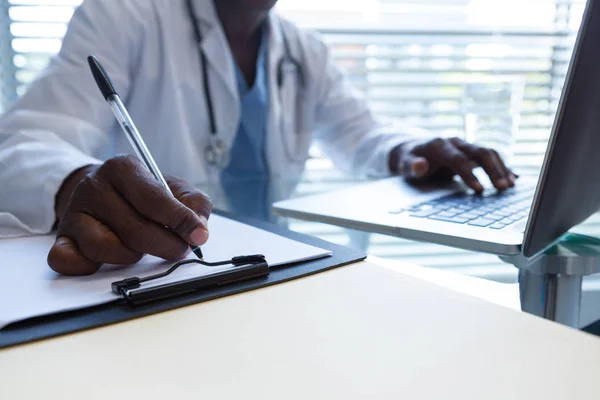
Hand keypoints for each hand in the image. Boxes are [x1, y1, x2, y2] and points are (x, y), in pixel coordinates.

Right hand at [48, 154, 211, 275]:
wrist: (103, 190)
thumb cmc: (144, 193)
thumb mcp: (173, 188)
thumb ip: (194, 203)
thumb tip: (200, 228)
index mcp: (123, 168)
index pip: (154, 199)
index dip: (180, 221)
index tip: (198, 236)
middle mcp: (94, 186)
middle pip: (135, 228)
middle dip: (165, 245)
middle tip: (179, 250)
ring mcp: (74, 213)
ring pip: (105, 248)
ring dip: (131, 256)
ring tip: (140, 247)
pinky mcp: (61, 237)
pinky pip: (68, 261)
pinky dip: (89, 267)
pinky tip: (107, 260)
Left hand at [390, 137, 516, 192]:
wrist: (411, 148)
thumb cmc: (408, 159)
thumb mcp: (403, 164)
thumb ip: (410, 166)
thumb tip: (418, 166)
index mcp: (439, 146)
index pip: (458, 159)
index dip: (469, 174)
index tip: (479, 190)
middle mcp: (455, 142)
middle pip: (480, 152)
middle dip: (493, 170)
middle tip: (503, 188)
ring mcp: (465, 146)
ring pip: (488, 153)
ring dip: (501, 168)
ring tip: (510, 186)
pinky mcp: (471, 152)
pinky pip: (490, 157)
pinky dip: (502, 167)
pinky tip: (513, 178)